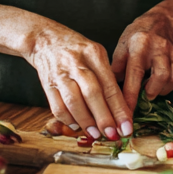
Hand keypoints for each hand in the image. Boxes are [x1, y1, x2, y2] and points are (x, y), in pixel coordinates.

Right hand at [25, 20, 132, 139]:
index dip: (119, 108)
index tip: (127, 126)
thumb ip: (106, 76)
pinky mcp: (47, 83)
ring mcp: (60, 73)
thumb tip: (120, 108)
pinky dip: (68, 119)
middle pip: (92, 94)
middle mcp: (77, 63)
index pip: (109, 85)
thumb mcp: (95, 54)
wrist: (45, 39)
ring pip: (73, 102)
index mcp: (94, 54)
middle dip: (104, 118)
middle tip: (113, 134)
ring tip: (96, 134)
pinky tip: (77, 126)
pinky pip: (57, 106)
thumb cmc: (76, 49)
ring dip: (86, 122)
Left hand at [112, 8, 172, 110]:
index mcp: (140, 45)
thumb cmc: (140, 34)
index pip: (135, 74)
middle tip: (143, 94)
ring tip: (152, 87)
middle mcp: (159, 48)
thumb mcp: (123, 44)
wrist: (166, 20)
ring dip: (162, 90)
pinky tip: (163, 83)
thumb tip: (109, 89)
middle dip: (151, 92)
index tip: (126, 112)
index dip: (130, 96)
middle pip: (161, 77)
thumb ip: (117, 66)